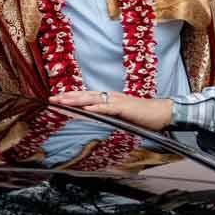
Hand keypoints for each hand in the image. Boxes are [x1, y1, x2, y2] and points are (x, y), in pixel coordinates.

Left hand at [50, 90, 173, 130]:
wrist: (162, 113)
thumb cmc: (143, 116)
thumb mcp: (120, 116)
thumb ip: (107, 116)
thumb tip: (93, 119)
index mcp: (108, 99)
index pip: (86, 96)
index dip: (71, 97)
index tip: (56, 98)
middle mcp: (110, 97)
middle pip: (85, 95)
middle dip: (68, 97)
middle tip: (52, 99)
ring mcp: (117, 101)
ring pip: (93, 99)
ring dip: (77, 100)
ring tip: (64, 101)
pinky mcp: (125, 108)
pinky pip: (109, 108)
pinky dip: (97, 108)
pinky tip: (88, 109)